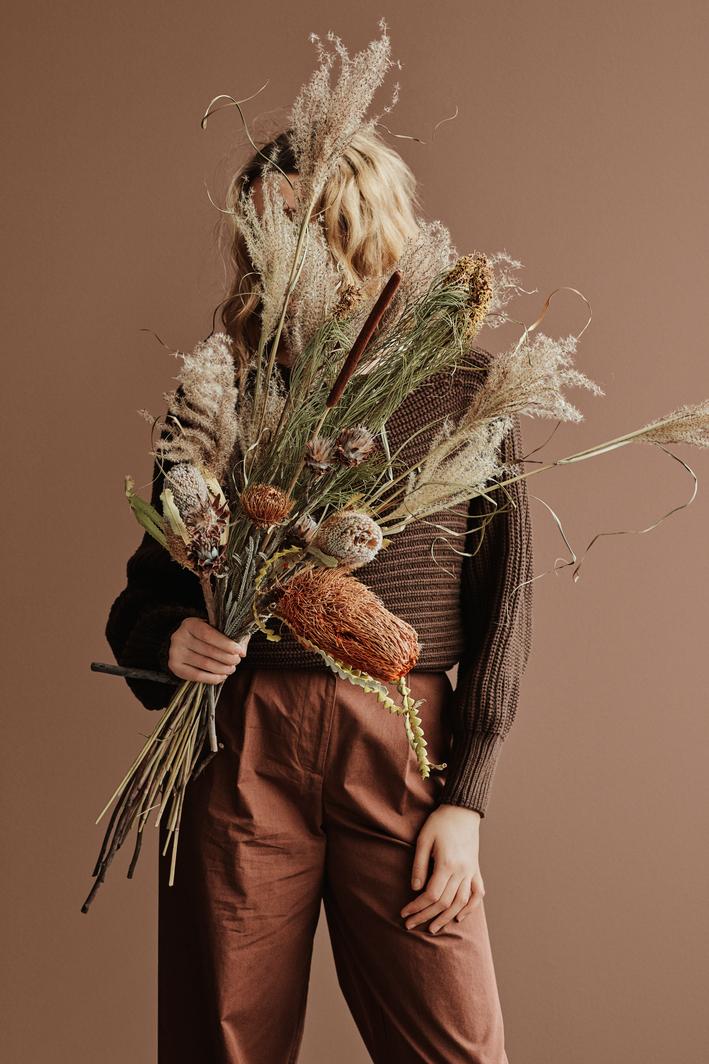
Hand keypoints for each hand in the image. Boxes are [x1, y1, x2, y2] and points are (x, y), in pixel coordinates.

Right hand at [168, 617, 250, 683]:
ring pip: (205, 664)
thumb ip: (231, 636)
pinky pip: (197, 676)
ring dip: (222, 669)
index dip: (226, 644)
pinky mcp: (174, 667)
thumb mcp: (215, 629)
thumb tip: (242, 652)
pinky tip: (222, 676)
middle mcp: (179, 637)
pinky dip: (213, 678)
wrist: (184, 643)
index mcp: (190, 624)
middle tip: (237, 661)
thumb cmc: (205, 634)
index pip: (209, 635)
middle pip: (208, 651)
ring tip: (231, 669)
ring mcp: (175, 653)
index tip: (239, 651)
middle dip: (227, 658)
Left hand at [400, 804, 484, 934]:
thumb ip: (419, 865)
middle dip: (426, 916)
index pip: (431, 895)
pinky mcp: (476, 869)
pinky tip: (459, 917)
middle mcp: (462, 871)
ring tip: (433, 928)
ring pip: (461, 902)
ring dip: (446, 918)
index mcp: (447, 863)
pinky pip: (477, 894)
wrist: (462, 811)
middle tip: (411, 924)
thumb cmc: (439, 823)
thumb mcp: (423, 840)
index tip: (404, 913)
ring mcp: (471, 871)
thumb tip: (414, 889)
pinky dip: (470, 908)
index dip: (417, 907)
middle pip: (445, 902)